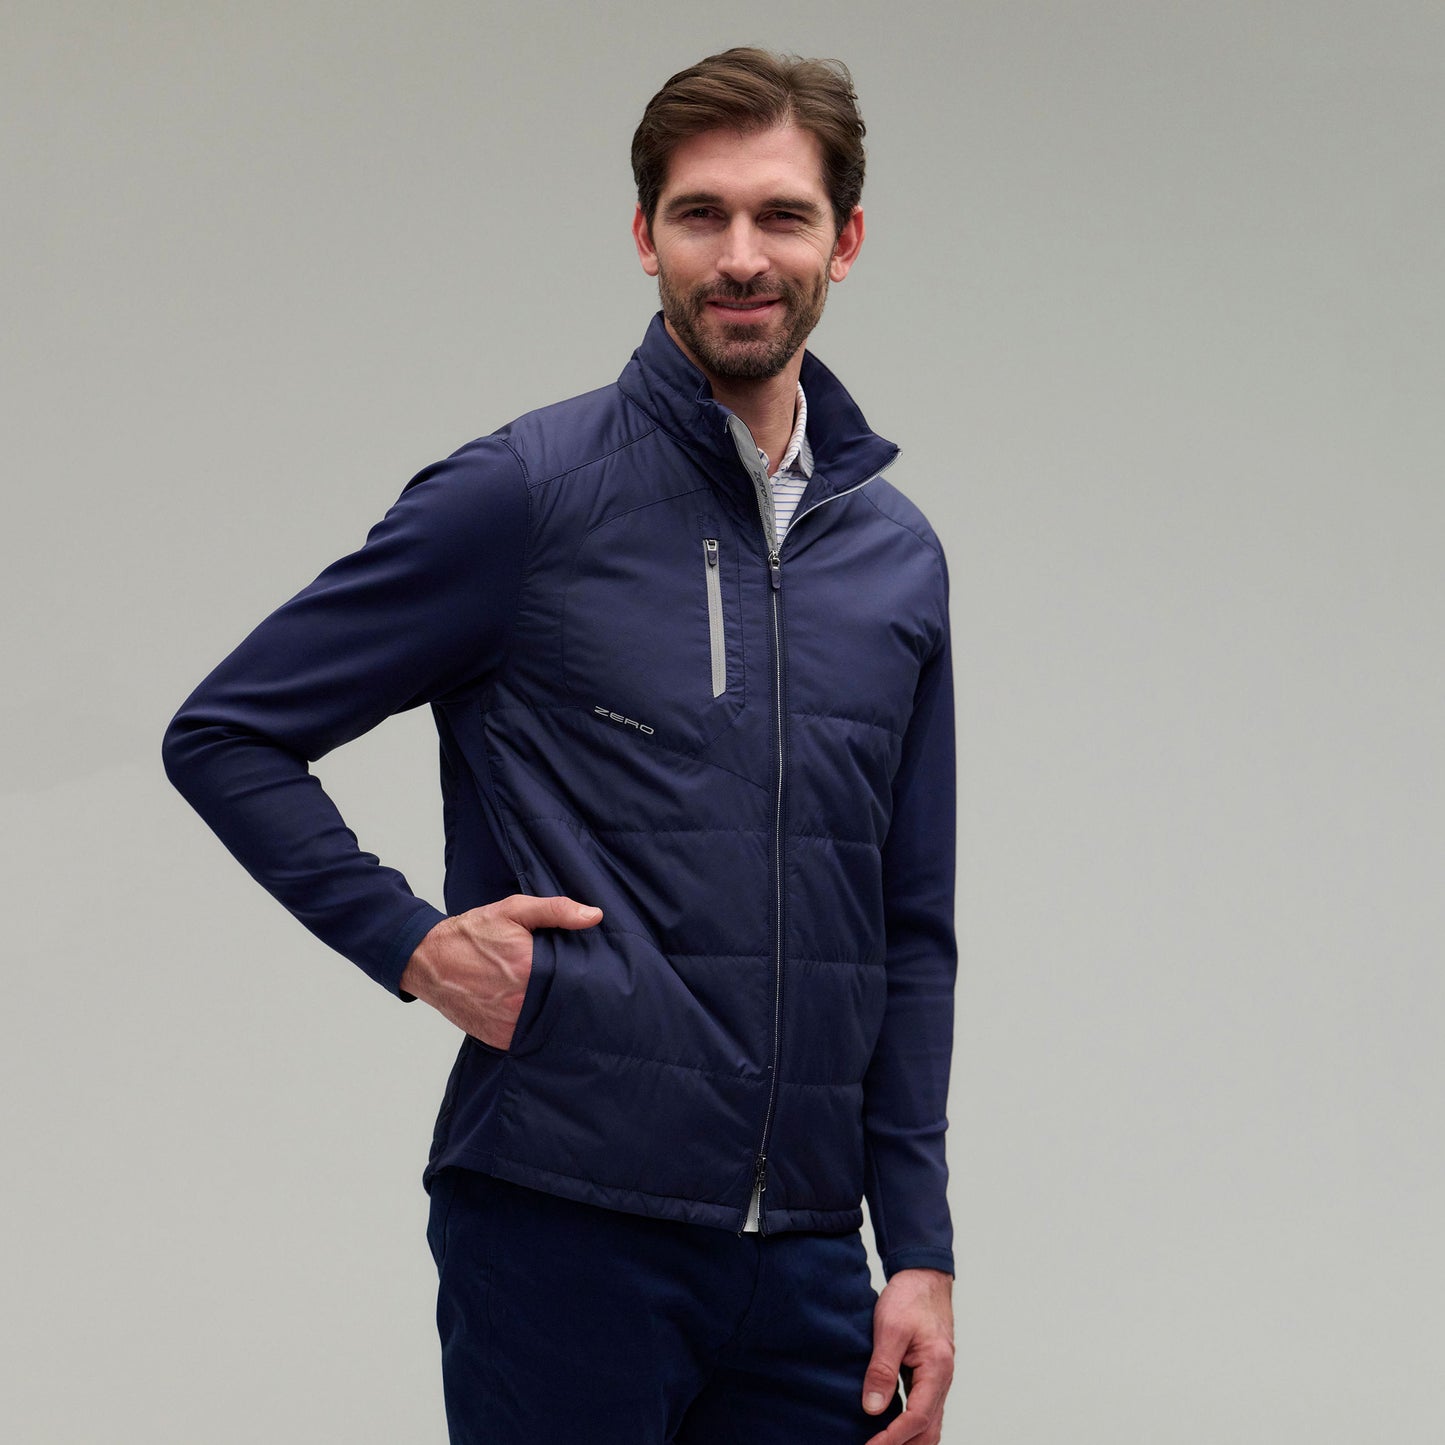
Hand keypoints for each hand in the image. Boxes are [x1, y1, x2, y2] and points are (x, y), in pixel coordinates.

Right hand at [401, 894, 602, 1047]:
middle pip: (565, 1003)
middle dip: (573, 995)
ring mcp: (510, 1024)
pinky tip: (538, 1013)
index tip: (594, 970)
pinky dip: (536, 1028)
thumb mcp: (513, 910)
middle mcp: (522, 1001)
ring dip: (556, 1014)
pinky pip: (530, 1038)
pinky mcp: (500, 1039)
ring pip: (549, 1023)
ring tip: (558, 999)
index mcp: (530, 968)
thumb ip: (557, 911)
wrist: (429, 961)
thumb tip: (594, 916)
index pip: (577, 978)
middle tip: (579, 986)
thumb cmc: (472, 934)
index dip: (587, 975)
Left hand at [862, 1267, 954, 1444]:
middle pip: (928, 1431)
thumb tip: (872, 1409)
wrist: (924, 1277)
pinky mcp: (929, 1376)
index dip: (893, 1438)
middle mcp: (942, 1380)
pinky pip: (924, 1411)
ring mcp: (938, 1380)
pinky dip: (911, 1428)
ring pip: (929, 1425)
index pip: (917, 1418)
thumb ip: (882, 1369)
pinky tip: (891, 1431)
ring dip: (908, 1441)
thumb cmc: (909, 1298)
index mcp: (937, 1369)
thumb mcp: (890, 1328)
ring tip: (880, 1444)